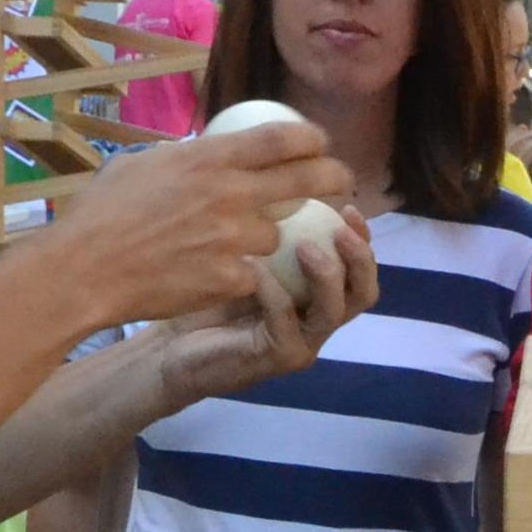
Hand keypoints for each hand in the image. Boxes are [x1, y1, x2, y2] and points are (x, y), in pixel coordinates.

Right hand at [53, 120, 349, 327]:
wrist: (83, 271)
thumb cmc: (99, 216)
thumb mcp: (137, 165)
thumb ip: (180, 157)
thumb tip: (198, 150)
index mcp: (207, 159)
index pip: (278, 139)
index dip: (309, 138)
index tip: (321, 142)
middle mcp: (229, 194)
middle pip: (303, 180)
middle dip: (334, 177)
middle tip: (344, 181)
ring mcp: (234, 239)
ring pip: (275, 236)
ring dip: (263, 240)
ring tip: (233, 245)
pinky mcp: (231, 279)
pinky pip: (251, 274)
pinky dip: (239, 276)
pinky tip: (212, 277)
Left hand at [148, 209, 377, 404]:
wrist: (168, 349)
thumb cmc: (204, 297)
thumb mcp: (240, 254)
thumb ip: (266, 229)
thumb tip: (281, 173)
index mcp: (316, 294)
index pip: (357, 267)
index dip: (362, 238)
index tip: (347, 207)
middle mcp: (317, 319)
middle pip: (363, 293)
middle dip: (360, 258)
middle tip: (342, 227)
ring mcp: (301, 342)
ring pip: (333, 312)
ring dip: (325, 276)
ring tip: (305, 247)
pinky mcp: (276, 358)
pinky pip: (285, 323)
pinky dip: (273, 292)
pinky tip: (252, 268)